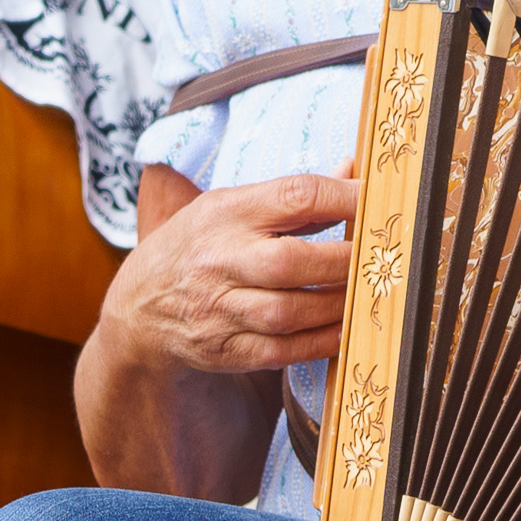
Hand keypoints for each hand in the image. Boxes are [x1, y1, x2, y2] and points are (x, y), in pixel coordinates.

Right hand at [101, 168, 358, 380]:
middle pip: (290, 261)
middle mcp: (219, 260)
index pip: (292, 197)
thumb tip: (354, 169)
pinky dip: (322, 342)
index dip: (344, 198)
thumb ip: (291, 196)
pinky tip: (346, 328)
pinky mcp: (226, 350)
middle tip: (381, 259)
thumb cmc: (200, 245)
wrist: (140, 307)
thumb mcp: (230, 206)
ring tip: (369, 294)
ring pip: (289, 312)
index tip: (380, 200)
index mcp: (224, 212)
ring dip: (339, 306)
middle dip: (344, 261)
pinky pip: (283, 350)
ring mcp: (219, 310)